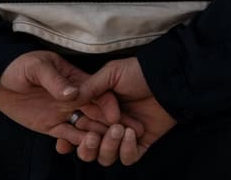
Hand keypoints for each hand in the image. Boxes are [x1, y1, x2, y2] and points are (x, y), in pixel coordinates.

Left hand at [0, 51, 120, 152]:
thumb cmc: (20, 65)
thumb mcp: (38, 67)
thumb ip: (55, 80)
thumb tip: (72, 93)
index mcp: (76, 79)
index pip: (97, 92)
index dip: (108, 104)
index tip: (116, 117)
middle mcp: (74, 98)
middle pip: (96, 112)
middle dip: (110, 124)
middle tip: (123, 136)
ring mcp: (63, 112)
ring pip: (84, 126)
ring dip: (95, 135)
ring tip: (104, 145)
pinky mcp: (50, 126)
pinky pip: (66, 136)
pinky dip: (76, 142)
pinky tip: (85, 148)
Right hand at [53, 56, 175, 166]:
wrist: (167, 78)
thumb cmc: (139, 72)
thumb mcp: (111, 73)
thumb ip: (90, 88)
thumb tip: (68, 99)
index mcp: (97, 111)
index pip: (77, 130)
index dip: (68, 139)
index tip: (63, 141)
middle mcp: (107, 126)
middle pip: (88, 149)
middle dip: (86, 147)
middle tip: (92, 136)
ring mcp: (123, 137)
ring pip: (105, 157)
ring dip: (108, 147)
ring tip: (117, 128)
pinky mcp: (140, 144)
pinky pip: (128, 158)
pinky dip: (126, 149)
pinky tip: (130, 133)